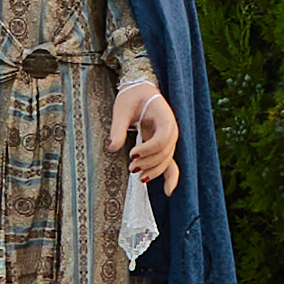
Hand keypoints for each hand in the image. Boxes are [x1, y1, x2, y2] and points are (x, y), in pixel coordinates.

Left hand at [111, 78, 181, 192]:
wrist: (141, 92)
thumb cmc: (131, 97)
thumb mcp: (121, 109)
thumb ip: (118, 128)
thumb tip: (111, 148)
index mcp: (165, 116)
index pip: (163, 137)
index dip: (149, 148)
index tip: (132, 153)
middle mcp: (172, 130)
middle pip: (165, 152)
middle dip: (148, 162)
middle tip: (130, 167)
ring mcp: (170, 140)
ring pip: (167, 160)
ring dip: (153, 170)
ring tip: (136, 174)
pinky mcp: (164, 147)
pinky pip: (171, 163)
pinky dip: (170, 177)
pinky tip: (166, 191)